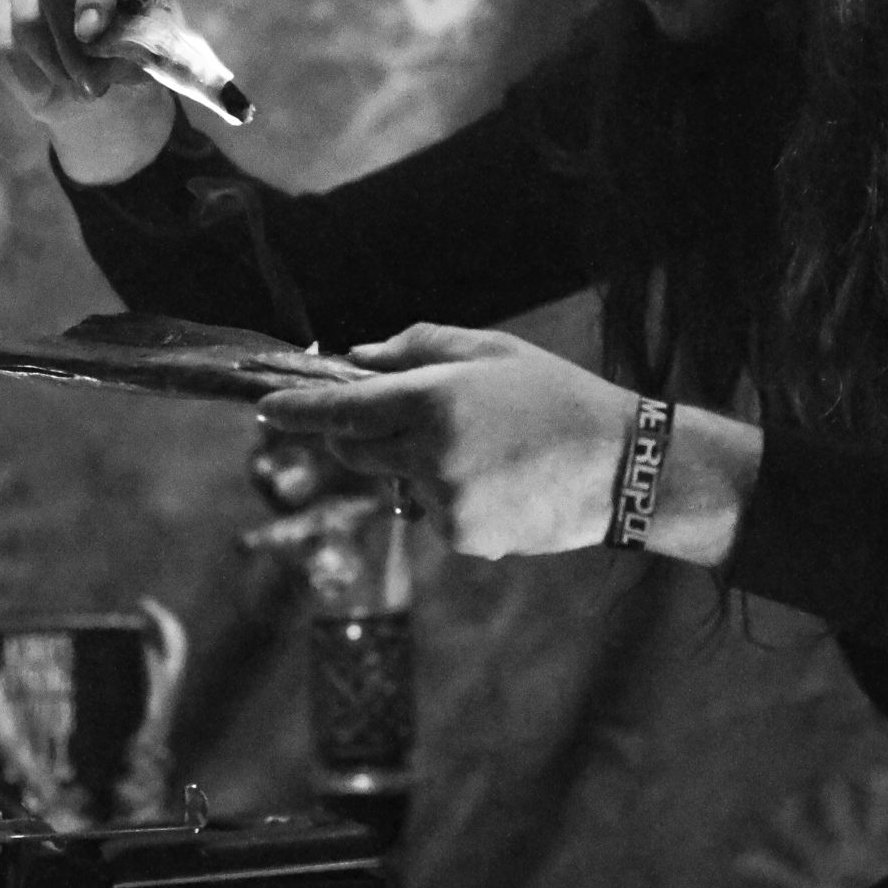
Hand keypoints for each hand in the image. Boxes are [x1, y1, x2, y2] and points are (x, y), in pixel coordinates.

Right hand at [0, 0, 175, 180]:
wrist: (100, 69)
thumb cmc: (134, 47)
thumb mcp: (150, 47)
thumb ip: (141, 45)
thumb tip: (119, 57)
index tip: (91, 35)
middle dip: (73, 49)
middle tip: (93, 87)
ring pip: (27, 21)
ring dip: (55, 68)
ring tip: (81, 91)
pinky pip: (0, 41)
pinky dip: (28, 75)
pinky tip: (50, 88)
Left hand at [257, 322, 638, 557]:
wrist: (621, 465)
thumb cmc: (555, 395)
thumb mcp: (491, 351)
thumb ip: (417, 348)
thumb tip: (356, 358)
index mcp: (434, 398)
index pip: (344, 410)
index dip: (298, 410)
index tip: (266, 409)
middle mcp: (431, 453)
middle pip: (357, 452)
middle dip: (360, 437)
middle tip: (409, 419)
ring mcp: (445, 501)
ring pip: (398, 485)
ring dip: (418, 469)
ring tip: (487, 452)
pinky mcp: (463, 538)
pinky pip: (432, 515)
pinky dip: (450, 500)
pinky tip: (500, 484)